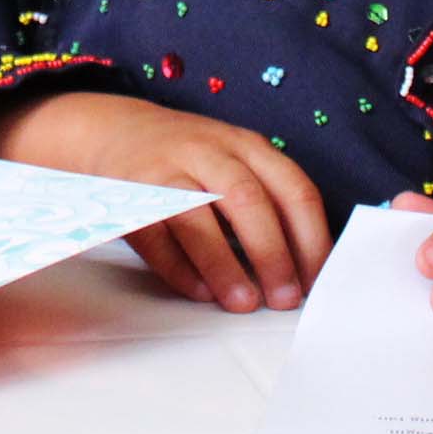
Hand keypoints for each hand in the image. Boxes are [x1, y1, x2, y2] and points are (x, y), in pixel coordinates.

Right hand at [0, 91, 331, 310]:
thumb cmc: (190, 159)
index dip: (310, 238)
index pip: (293, 189)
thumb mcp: (236, 161)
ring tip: (245, 302)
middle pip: (248, 200)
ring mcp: (164, 171)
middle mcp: (207, 151)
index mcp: (246, 145)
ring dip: (225, 265)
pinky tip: (202, 293)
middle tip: (285, 298)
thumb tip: (305, 268)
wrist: (114, 130)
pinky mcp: (128, 196)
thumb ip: (269, 201)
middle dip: (272, 254)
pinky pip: (156, 237)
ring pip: (199, 218)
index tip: (318, 280)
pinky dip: (180, 269)